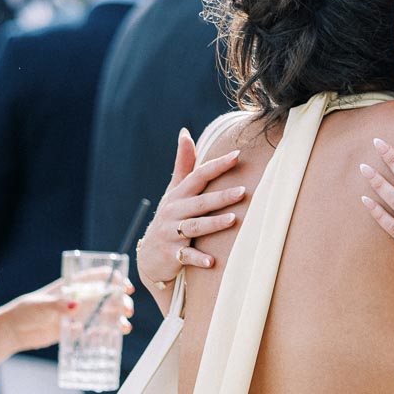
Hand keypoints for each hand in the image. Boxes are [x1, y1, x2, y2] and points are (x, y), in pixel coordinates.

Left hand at [0, 279, 133, 357]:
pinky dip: (105, 333)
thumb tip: (76, 306)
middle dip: (121, 302)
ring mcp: (80, 315)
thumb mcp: (42, 305)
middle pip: (107, 297)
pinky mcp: (76, 330)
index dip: (115, 279)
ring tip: (125, 327)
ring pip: (105, 314)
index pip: (98, 277)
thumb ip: (59, 305)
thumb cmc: (27, 311)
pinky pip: (96, 330)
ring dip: (118, 319)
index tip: (126, 287)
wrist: (16, 332)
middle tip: (127, 310)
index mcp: (73, 286)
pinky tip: (111, 337)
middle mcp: (80, 299)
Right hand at [136, 128, 246, 290]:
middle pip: (200, 202)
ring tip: (233, 220)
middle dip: (221, 196)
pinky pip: (186, 256)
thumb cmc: (169, 218)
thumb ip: (184, 164)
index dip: (217, 166)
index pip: (198, 176)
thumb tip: (185, 132)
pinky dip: (198, 258)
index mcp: (178, 195)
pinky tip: (212, 261)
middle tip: (244, 191)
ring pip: (194, 226)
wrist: (149, 257)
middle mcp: (174, 212)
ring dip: (213, 224)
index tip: (238, 156)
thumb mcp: (174, 192)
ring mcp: (171, 233)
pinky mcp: (171, 254)